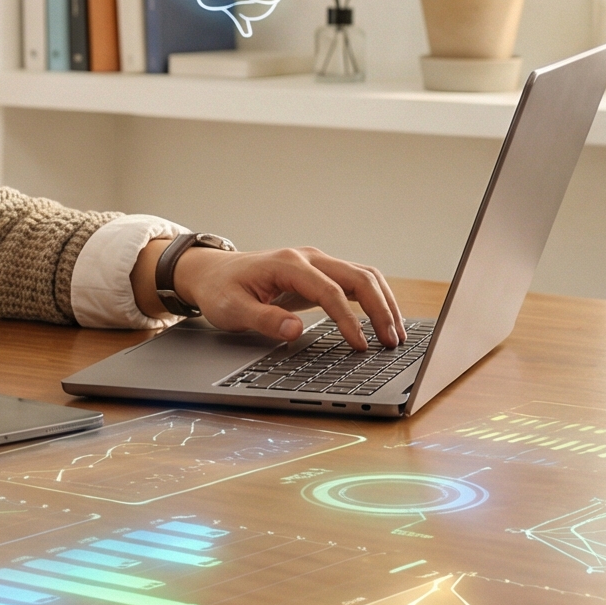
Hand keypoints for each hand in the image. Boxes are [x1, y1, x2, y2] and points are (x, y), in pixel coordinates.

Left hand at [136, 241, 404, 349]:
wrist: (210, 272)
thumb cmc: (220, 290)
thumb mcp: (231, 309)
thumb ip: (263, 320)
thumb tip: (295, 330)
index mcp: (288, 265)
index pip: (330, 292)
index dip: (348, 320)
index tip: (360, 346)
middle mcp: (309, 258)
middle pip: (359, 277)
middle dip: (380, 309)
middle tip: (392, 342)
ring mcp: (316, 263)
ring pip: (364, 276)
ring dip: (384, 303)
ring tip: (396, 335)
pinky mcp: (319, 273)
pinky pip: (355, 282)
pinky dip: (374, 299)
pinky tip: (382, 321)